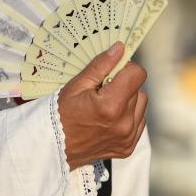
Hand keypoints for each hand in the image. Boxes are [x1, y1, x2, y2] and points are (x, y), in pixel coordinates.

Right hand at [57, 42, 147, 169]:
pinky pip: (139, 121)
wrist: (54, 147)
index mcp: (111, 105)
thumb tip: (120, 48)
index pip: (137, 74)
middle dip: (123, 85)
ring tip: (106, 106)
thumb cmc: (61, 114)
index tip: (113, 72)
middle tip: (102, 91)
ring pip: (141, 104)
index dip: (126, 68)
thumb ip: (101, 65)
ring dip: (128, 100)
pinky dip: (128, 116)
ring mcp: (127, 137)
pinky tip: (109, 118)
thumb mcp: (77, 85)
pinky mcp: (128, 146)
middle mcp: (124, 123)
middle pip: (138, 88)